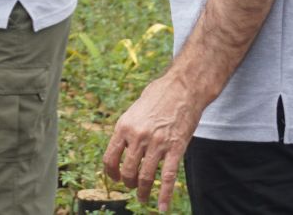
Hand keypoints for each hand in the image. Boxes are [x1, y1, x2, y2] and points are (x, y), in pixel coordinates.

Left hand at [103, 73, 204, 211]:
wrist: (181, 89)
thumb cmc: (156, 98)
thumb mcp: (134, 112)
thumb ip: (127, 131)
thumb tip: (121, 149)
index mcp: (123, 127)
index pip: (110, 157)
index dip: (111, 172)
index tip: (115, 178)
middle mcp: (138, 137)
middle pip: (127, 170)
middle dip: (128, 182)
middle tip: (131, 186)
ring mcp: (157, 144)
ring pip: (145, 176)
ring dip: (142, 191)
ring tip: (141, 198)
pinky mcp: (176, 149)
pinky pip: (167, 177)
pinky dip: (164, 195)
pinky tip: (162, 207)